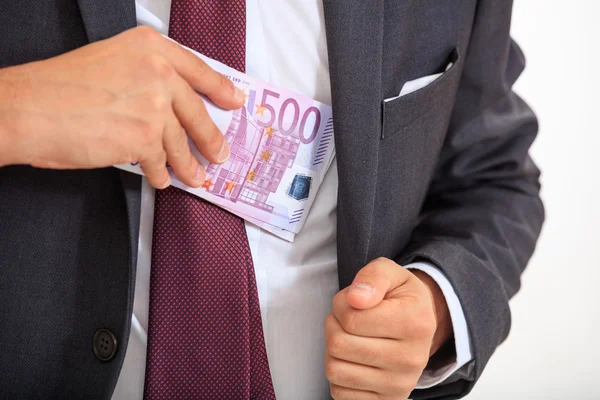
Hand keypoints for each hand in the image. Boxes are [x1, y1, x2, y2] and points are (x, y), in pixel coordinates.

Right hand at [0, 26, 244, 188]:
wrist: (27, 108)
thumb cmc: (59, 87)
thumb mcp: (110, 61)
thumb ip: (146, 77)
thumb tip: (172, 106)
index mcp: (150, 47)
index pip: (198, 69)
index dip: (221, 88)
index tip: (235, 101)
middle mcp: (158, 72)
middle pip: (197, 111)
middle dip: (211, 138)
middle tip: (219, 153)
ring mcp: (154, 106)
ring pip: (181, 142)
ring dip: (189, 165)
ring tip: (195, 177)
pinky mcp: (144, 138)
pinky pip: (160, 161)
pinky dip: (162, 174)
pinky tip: (161, 179)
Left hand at [324, 258, 452, 399]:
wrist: (419, 326)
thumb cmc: (399, 298)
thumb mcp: (390, 274)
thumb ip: (373, 277)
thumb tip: (356, 298)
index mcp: (415, 323)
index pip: (351, 318)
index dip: (341, 304)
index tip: (353, 301)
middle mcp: (411, 359)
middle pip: (339, 344)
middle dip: (333, 325)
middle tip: (348, 318)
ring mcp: (399, 384)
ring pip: (334, 370)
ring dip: (333, 349)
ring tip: (350, 337)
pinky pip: (339, 392)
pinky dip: (339, 373)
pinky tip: (354, 359)